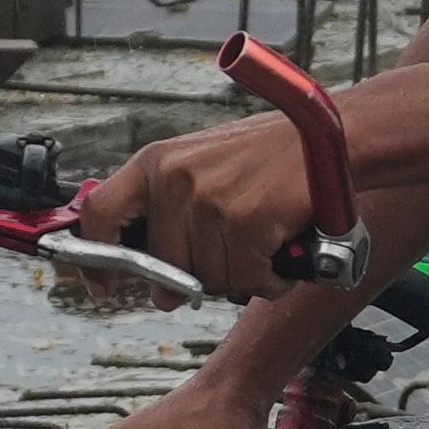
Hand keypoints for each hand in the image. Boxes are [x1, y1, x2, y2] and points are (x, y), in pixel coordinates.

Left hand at [85, 113, 320, 301]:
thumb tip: (162, 293)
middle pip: (166, 266)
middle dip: (202, 272)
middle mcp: (175, 178)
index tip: (103, 284)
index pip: (100, 214)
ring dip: (244, 273)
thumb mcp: (206, 171)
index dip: (97, 260)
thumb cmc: (272, 155)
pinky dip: (271, 278)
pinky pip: (249, 280)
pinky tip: (281, 248)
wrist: (332, 136)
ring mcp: (209, 200)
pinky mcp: (246, 220)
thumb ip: (173, 226)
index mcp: (156, 162)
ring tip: (263, 239)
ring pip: (210, 278)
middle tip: (235, 249)